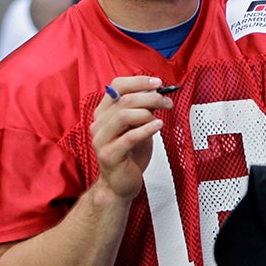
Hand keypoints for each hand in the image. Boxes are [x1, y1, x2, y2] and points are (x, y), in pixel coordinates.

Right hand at [90, 76, 171, 200]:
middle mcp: (99, 124)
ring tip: (161, 117)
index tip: (157, 83)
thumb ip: (143, 110)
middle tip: (167, 102)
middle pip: (124, 99)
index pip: (116, 86)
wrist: (120, 184)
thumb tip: (157, 92)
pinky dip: (146, 129)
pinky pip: (129, 137)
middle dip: (150, 98)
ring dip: (147, 112)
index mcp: (104, 113)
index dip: (138, 81)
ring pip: (124, 115)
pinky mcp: (110, 155)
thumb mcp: (137, 127)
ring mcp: (101, 140)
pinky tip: (158, 126)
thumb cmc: (130, 154)